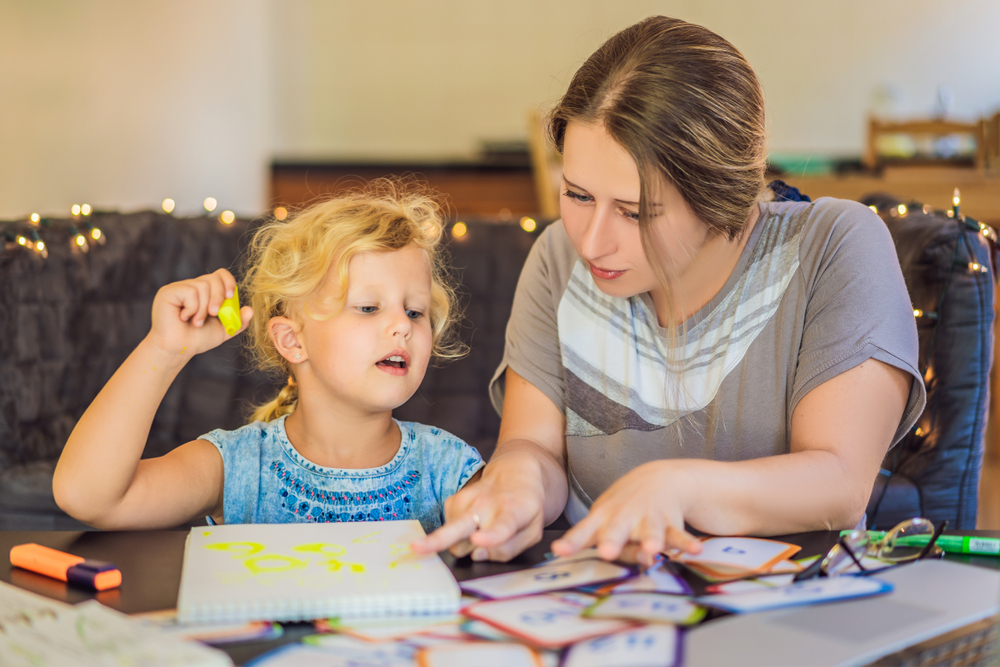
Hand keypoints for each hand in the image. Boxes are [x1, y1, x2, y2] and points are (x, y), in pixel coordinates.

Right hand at [148, 269, 252, 356]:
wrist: (178, 350)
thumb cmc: (197, 339)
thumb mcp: (223, 330)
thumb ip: (238, 321)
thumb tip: (250, 310)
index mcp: (205, 292)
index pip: (220, 275)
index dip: (228, 281)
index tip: (231, 296)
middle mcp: (192, 286)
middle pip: (213, 278)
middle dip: (218, 297)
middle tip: (213, 314)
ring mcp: (179, 288)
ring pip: (202, 286)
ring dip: (203, 308)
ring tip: (196, 322)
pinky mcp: (168, 291)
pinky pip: (190, 291)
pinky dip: (192, 308)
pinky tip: (183, 318)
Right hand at [412, 451, 547, 561]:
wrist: (516, 472)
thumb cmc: (526, 507)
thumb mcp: (532, 532)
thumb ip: (509, 549)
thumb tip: (478, 556)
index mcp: (514, 512)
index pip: (502, 526)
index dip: (490, 536)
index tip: (478, 541)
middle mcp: (487, 504)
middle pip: (460, 525)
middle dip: (439, 538)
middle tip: (418, 548)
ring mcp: (467, 500)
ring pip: (451, 533)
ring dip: (461, 543)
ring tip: (479, 534)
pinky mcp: (453, 500)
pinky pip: (448, 528)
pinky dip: (458, 534)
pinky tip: (472, 526)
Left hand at [551, 460, 702, 565]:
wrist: (658, 478)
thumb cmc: (624, 508)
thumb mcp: (608, 522)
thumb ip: (605, 546)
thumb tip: (609, 563)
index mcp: (603, 518)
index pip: (584, 531)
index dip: (572, 541)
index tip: (560, 550)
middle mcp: (624, 517)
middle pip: (616, 530)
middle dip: (612, 540)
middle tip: (607, 552)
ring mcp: (647, 518)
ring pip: (649, 531)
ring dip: (651, 540)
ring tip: (652, 551)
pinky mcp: (669, 521)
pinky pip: (678, 534)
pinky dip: (686, 542)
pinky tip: (695, 549)